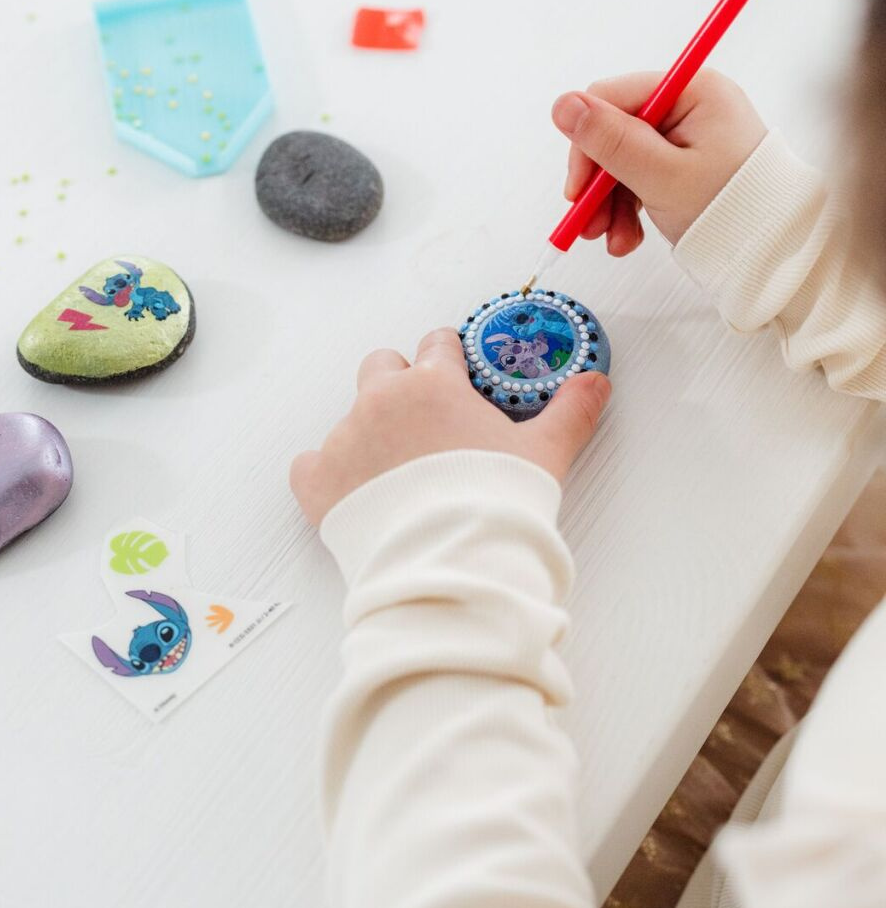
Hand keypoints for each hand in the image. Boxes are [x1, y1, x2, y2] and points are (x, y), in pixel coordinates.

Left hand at [290, 328, 610, 525]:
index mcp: (435, 383)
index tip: (458, 379)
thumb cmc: (496, 504)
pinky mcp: (317, 480)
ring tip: (398, 475)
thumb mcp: (544, 454)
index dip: (450, 360)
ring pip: (350, 415)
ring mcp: (345, 437)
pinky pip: (310, 463)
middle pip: (384, 365)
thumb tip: (596, 382)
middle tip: (425, 424)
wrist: (450, 563)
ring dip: (370, 432)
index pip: (438, 343)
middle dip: (401, 383)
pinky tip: (354, 494)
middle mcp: (383, 399)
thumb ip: (570, 411)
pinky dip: (327, 474)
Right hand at [551, 69, 766, 254]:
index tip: (577, 191)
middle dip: (596, 184)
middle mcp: (687, 106)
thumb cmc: (730, 208)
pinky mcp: (682, 164)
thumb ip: (610, 141)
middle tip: (588, 225)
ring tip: (612, 240)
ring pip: (621, 162)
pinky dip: (627, 210)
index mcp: (691, 91)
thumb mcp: (662, 176)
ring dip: (608, 205)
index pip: (611, 100)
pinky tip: (628, 237)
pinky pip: (638, 179)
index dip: (586, 145)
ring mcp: (685, 136)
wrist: (771, 250)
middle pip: (613, 134)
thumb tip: (562, 105)